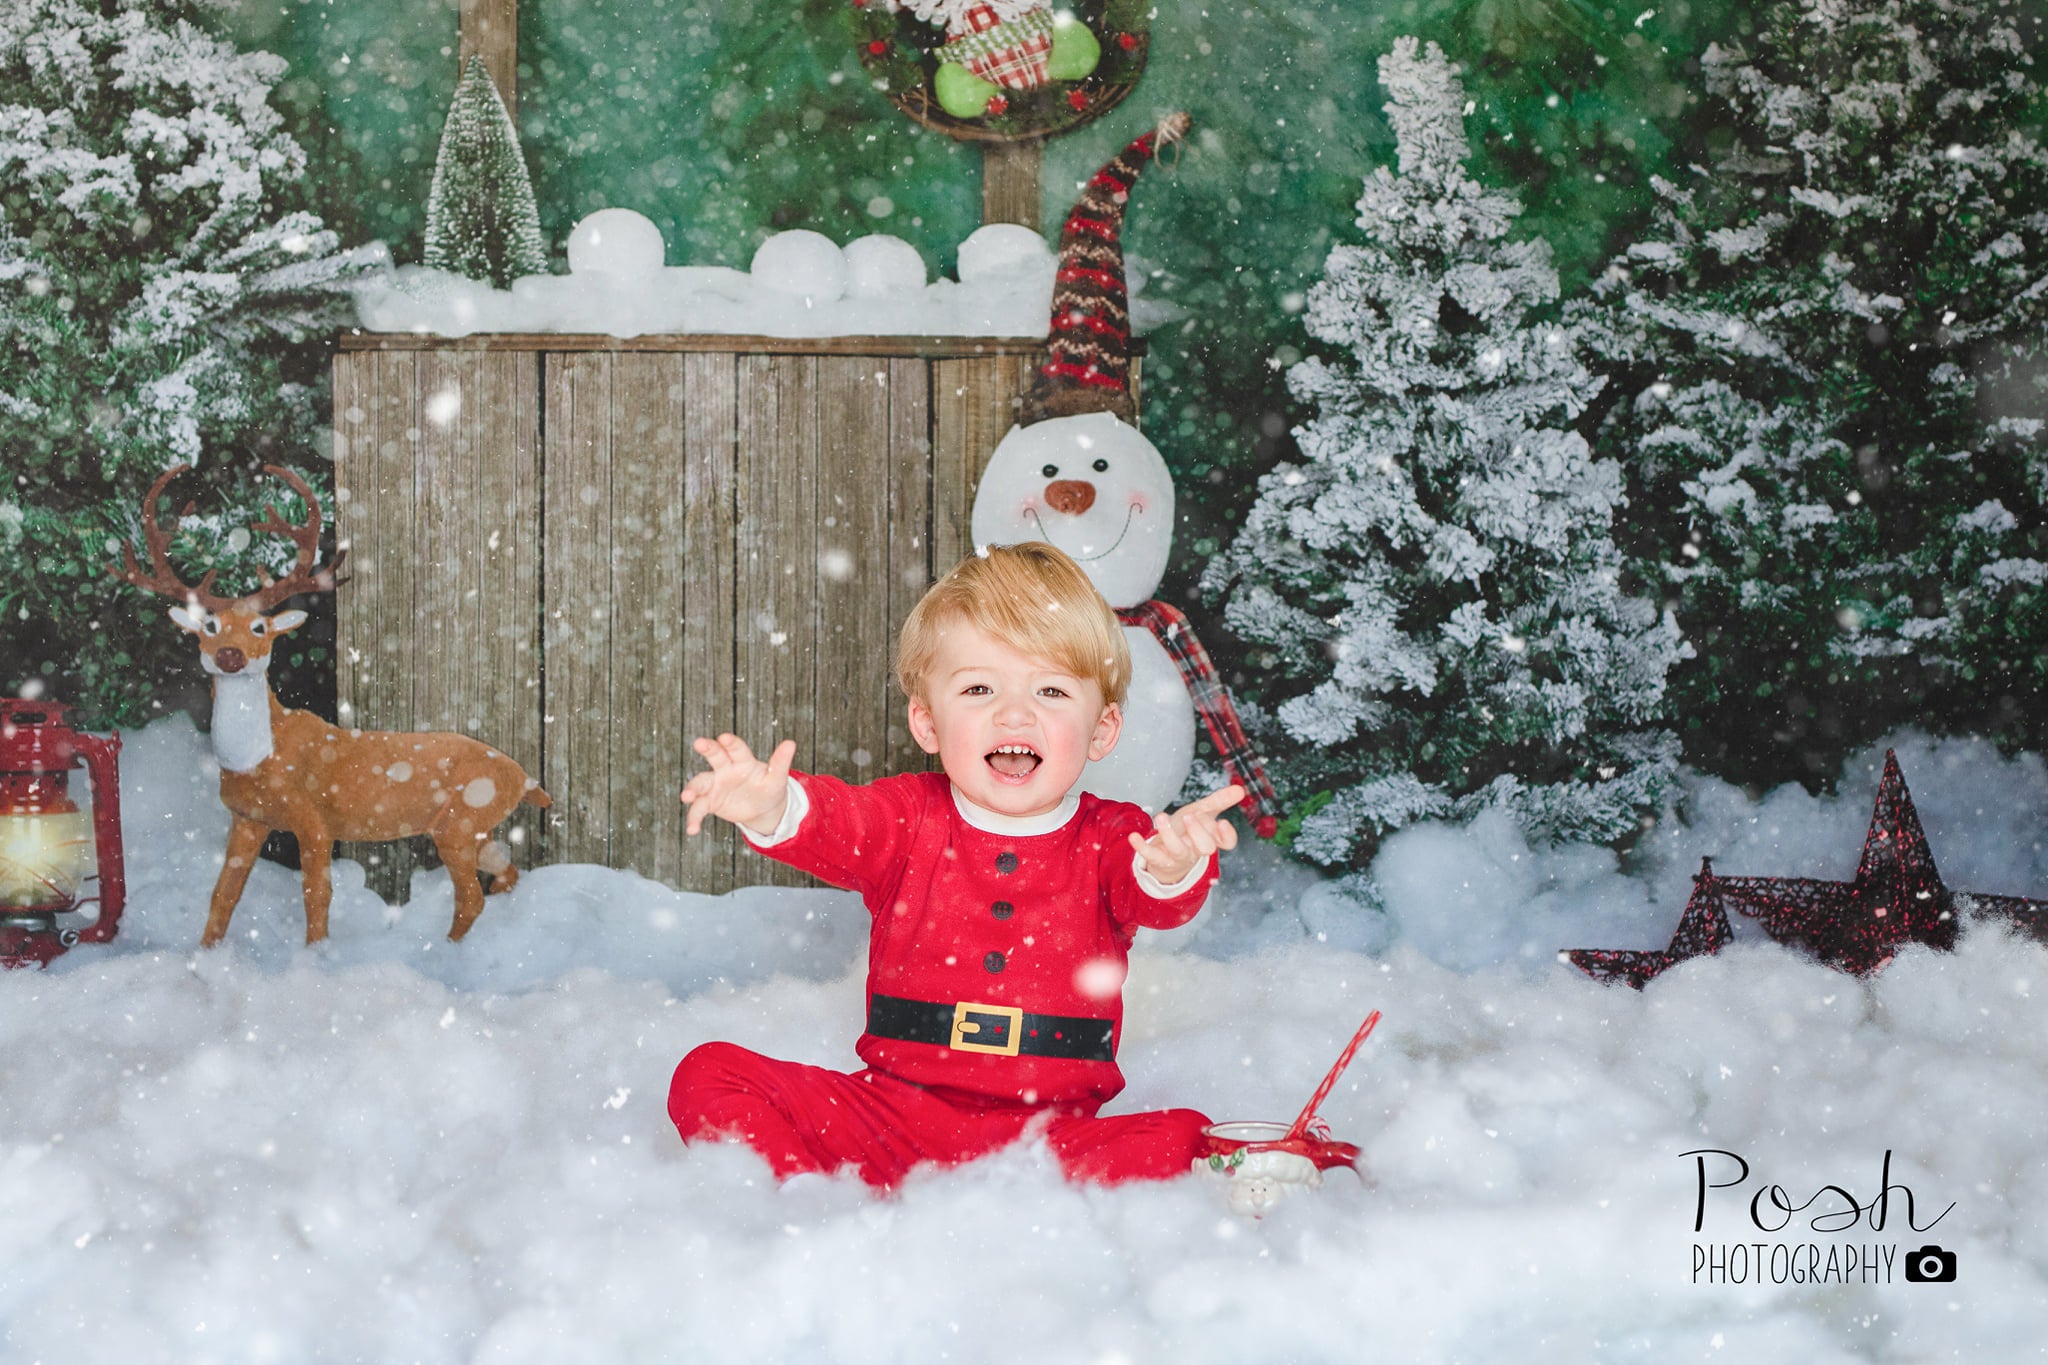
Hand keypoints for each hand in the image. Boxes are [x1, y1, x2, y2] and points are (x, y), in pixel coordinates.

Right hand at [679, 734, 796, 836]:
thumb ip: (780, 762)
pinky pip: (699, 809)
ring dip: (692, 789)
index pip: (736, 748)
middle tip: (699, 743)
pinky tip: (692, 829)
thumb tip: (791, 743)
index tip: (724, 737)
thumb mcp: (777, 778)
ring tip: (686, 798)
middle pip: (715, 756)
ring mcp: (716, 785)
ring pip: (700, 783)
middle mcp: (726, 769)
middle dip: (707, 748)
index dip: (730, 742)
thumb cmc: (769, 788)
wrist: (762, 808)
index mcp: (743, 760)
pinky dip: (694, 818)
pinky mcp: (710, 802)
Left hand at [1129, 784, 1243, 885]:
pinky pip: (1151, 856)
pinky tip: (1134, 835)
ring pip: (1178, 850)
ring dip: (1169, 834)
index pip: (1226, 843)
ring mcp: (1178, 856)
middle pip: (1205, 848)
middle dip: (1198, 833)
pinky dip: (1142, 847)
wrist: (1169, 856)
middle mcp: (1196, 849)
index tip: (1222, 822)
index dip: (1226, 836)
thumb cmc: (1188, 830)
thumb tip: (1240, 789)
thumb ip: (1220, 801)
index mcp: (1211, 838)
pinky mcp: (1159, 859)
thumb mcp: (1203, 812)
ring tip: (1161, 816)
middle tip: (1188, 816)